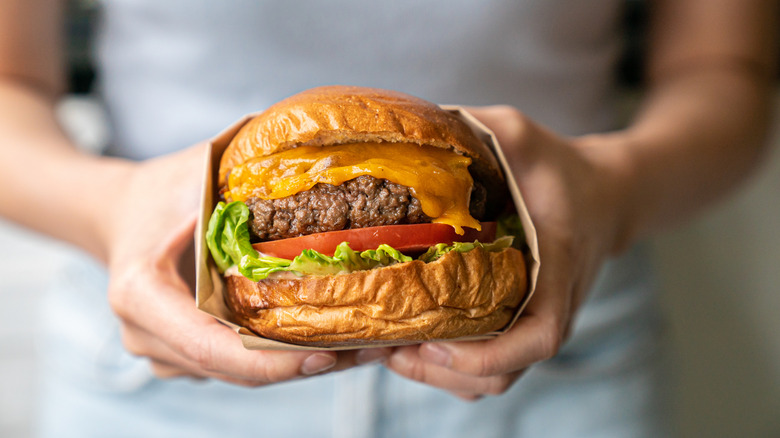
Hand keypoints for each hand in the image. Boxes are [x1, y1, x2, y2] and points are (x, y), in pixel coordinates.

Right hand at [103, 144, 388, 385]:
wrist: (123, 214)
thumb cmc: (161, 190)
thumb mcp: (197, 171)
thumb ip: (248, 170)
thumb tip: (320, 152)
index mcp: (141, 294)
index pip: (212, 347)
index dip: (273, 359)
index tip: (328, 353)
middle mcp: (145, 335)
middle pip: (235, 369)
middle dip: (304, 364)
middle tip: (368, 349)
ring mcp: (162, 352)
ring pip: (240, 374)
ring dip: (299, 364)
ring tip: (360, 345)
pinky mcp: (182, 356)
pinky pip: (236, 365)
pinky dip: (281, 355)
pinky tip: (327, 338)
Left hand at [386, 106, 632, 398]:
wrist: (606, 197)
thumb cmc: (563, 168)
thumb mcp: (523, 135)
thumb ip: (477, 127)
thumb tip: (414, 124)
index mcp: (556, 272)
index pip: (537, 339)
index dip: (485, 356)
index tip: (435, 344)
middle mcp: (550, 311)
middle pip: (498, 377)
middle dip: (438, 372)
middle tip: (389, 348)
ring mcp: (536, 324)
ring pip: (488, 382)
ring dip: (438, 376)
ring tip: (392, 350)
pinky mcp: (523, 326)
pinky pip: (488, 370)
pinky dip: (449, 370)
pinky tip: (415, 342)